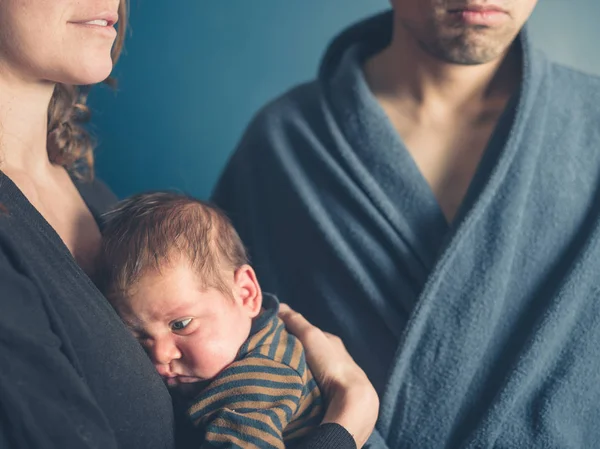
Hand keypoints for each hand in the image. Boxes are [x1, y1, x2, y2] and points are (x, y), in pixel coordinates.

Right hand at [279, 304, 378, 447]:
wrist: (350, 398)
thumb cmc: (331, 362)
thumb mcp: (310, 335)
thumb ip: (295, 321)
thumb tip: (278, 306)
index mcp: (331, 341)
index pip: (306, 332)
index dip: (289, 331)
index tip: (271, 335)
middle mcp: (334, 356)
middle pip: (308, 350)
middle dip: (291, 352)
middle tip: (270, 355)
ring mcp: (334, 376)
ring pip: (310, 368)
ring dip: (295, 369)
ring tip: (277, 372)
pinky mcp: (331, 394)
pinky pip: (312, 384)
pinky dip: (301, 382)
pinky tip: (290, 386)